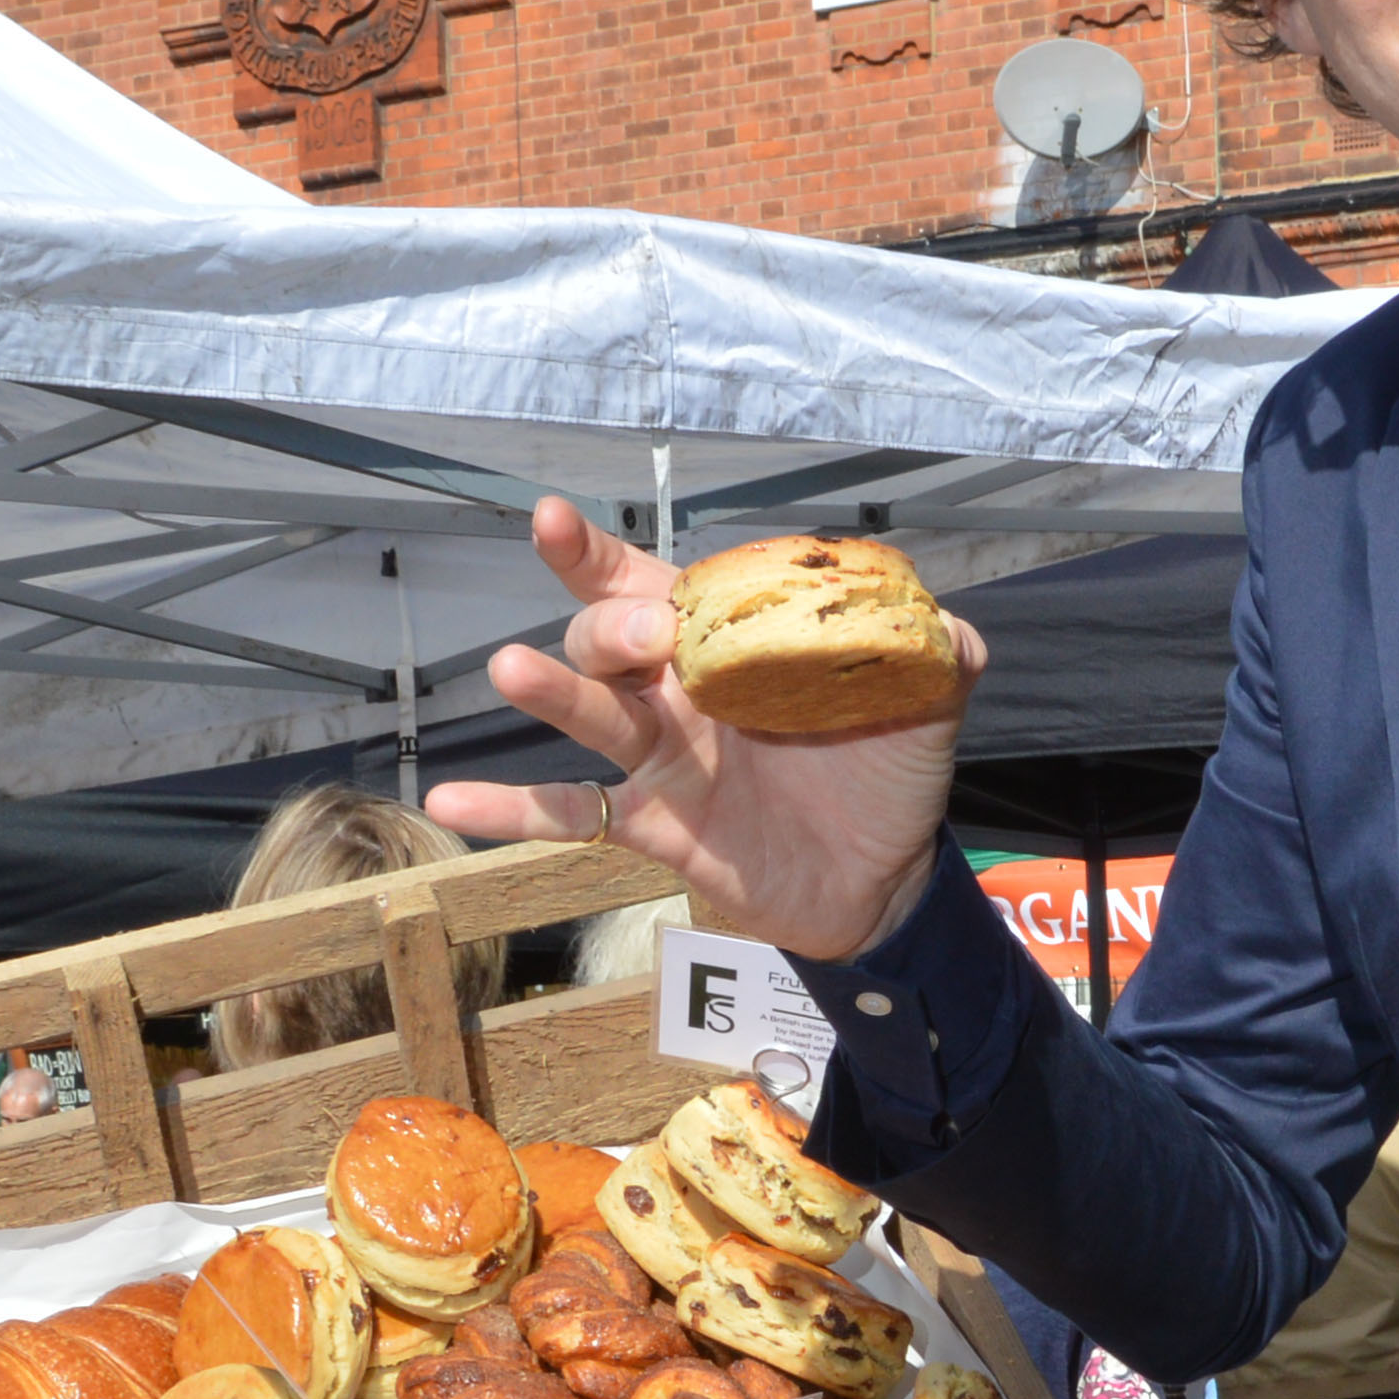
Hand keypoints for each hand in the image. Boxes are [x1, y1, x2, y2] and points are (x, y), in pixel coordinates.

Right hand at [425, 496, 982, 959]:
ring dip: (550, 690)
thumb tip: (952, 631)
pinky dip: (509, 813)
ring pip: (590, 713)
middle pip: (610, 638)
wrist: (890, 878)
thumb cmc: (888, 771)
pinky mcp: (657, 827)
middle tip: (644, 634)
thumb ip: (934, 651)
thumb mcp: (925, 698)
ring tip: (512, 668)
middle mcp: (680, 690)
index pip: (658, 580)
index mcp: (731, 643)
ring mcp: (662, 759)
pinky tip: (446, 807)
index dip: (600, 553)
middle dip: (610, 624)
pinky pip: (571, 817)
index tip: (551, 519)